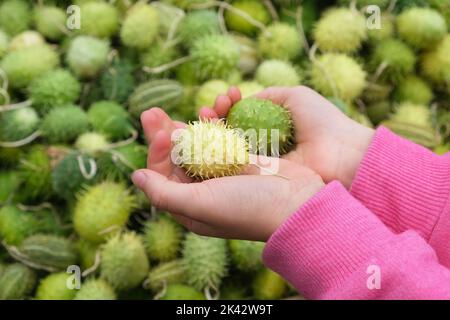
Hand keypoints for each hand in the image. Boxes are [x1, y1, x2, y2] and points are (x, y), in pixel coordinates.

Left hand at [133, 108, 323, 240]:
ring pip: (198, 147)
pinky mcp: (243, 161)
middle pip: (176, 159)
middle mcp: (203, 191)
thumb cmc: (248, 208)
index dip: (156, 151)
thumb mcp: (200, 205)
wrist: (298, 204)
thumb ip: (164, 193)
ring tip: (175, 111)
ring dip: (188, 127)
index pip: (162, 175)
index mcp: (189, 206)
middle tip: (151, 111)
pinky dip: (213, 127)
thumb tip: (136, 177)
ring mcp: (224, 175)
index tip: (160, 130)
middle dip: (164, 134)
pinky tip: (207, 113)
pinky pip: (221, 140)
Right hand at [200, 86, 374, 187]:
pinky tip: (211, 137)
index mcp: (272, 122)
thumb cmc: (322, 121)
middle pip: (231, 128)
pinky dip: (221, 150)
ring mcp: (261, 159)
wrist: (340, 154)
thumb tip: (246, 98)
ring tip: (206, 116)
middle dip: (217, 116)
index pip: (242, 112)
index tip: (225, 97)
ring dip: (214, 130)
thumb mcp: (295, 95)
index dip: (229, 104)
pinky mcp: (260, 175)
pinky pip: (236, 161)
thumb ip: (269, 95)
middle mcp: (264, 141)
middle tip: (209, 109)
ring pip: (229, 144)